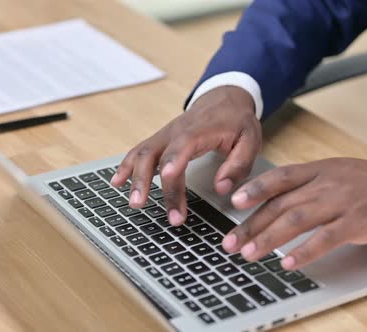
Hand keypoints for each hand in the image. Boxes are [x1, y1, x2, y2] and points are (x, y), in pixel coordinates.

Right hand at [111, 86, 261, 225]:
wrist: (225, 98)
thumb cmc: (237, 121)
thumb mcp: (250, 140)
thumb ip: (238, 165)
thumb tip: (221, 188)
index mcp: (200, 130)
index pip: (182, 146)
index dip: (173, 161)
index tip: (167, 176)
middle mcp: (177, 132)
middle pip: (155, 154)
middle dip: (147, 180)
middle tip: (145, 205)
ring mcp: (165, 135)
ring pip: (142, 153)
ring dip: (134, 177)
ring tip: (133, 202)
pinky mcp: (160, 140)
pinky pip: (138, 151)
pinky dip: (126, 166)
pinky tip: (117, 182)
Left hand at [222, 158, 366, 269]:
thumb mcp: (341, 174)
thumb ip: (312, 185)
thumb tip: (281, 203)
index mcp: (321, 169)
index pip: (279, 177)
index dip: (254, 189)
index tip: (233, 203)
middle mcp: (327, 182)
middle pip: (281, 203)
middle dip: (251, 224)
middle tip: (231, 242)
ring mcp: (342, 201)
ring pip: (296, 219)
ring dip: (269, 238)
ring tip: (250, 254)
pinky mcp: (358, 221)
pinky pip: (325, 238)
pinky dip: (305, 251)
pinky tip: (289, 262)